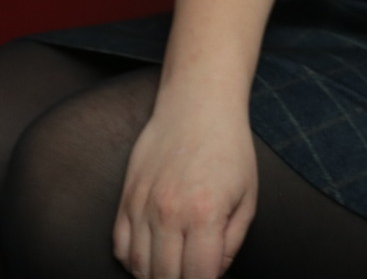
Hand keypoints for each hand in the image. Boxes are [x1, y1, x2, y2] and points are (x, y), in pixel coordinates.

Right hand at [113, 96, 257, 278]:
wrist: (197, 105)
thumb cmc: (229, 148)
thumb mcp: (247, 197)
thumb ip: (232, 243)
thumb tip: (214, 273)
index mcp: (205, 215)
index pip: (198, 277)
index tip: (208, 278)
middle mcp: (169, 214)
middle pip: (165, 277)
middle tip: (191, 273)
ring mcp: (143, 206)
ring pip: (138, 266)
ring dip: (154, 276)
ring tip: (172, 269)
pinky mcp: (126, 197)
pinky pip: (119, 245)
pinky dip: (131, 260)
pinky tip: (149, 257)